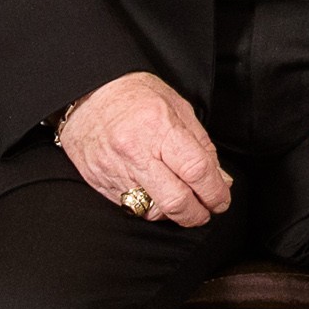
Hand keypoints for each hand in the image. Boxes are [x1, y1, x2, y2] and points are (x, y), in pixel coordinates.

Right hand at [59, 71, 231, 226]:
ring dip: (173, 214)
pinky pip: (130, 208)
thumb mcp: (177, 107)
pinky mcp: (99, 182)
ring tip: (179, 200)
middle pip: (175, 201)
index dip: (216, 193)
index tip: (221, 199)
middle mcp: (135, 152)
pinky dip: (148, 206)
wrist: (86, 93)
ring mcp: (114, 170)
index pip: (196, 171)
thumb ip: (202, 145)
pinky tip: (155, 194)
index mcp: (159, 128)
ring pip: (152, 211)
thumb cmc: (134, 95)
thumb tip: (220, 180)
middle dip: (197, 214)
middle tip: (205, 211)